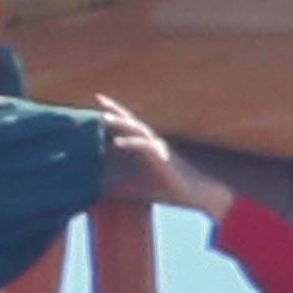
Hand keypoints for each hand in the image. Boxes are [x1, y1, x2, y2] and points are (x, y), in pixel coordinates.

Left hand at [95, 95, 232, 219]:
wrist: (194, 193)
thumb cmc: (168, 189)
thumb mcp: (138, 187)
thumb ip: (121, 184)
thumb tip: (99, 186)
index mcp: (146, 145)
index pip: (128, 126)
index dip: (114, 113)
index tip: (98, 103)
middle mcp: (152, 142)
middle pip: (131, 121)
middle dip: (115, 110)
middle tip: (99, 98)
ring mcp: (158, 147)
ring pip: (137, 130)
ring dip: (120, 122)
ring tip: (104, 117)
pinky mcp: (163, 157)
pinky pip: (145, 146)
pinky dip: (131, 143)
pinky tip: (116, 142)